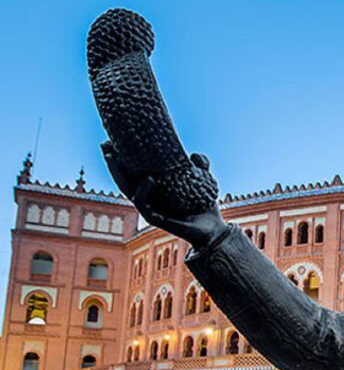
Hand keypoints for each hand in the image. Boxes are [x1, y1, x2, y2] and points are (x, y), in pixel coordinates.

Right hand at [101, 140, 226, 249]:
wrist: (213, 230)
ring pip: (127, 189)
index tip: (114, 139)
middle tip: (105, 143)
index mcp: (155, 188)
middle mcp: (149, 197)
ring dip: (117, 173)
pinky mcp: (154, 219)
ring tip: (113, 156)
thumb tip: (195, 155)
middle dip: (112, 162)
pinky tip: (150, 178)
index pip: (134, 171)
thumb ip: (200, 167)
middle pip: (123, 178)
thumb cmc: (204, 207)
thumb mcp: (203, 182)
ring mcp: (149, 208)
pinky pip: (143, 203)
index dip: (123, 157)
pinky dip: (144, 189)